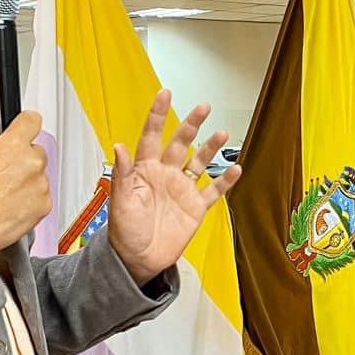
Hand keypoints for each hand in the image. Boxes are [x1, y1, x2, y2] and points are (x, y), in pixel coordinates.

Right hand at [0, 104, 51, 253]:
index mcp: (14, 145)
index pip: (33, 119)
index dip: (24, 122)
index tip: (20, 127)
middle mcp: (32, 163)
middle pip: (34, 149)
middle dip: (20, 155)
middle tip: (0, 168)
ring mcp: (41, 185)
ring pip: (38, 172)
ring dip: (26, 176)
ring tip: (2, 188)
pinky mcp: (44, 205)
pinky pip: (41, 194)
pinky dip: (30, 196)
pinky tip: (10, 201)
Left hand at [108, 90, 240, 286]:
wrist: (139, 260)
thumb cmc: (124, 231)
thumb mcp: (120, 202)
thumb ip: (123, 174)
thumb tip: (119, 146)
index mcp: (144, 170)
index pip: (151, 136)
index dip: (157, 115)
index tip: (165, 94)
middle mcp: (165, 174)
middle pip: (180, 143)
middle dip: (191, 124)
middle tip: (204, 107)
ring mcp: (182, 189)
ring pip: (199, 162)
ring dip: (210, 148)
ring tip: (223, 134)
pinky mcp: (196, 207)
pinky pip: (213, 191)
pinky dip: (225, 181)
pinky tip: (235, 169)